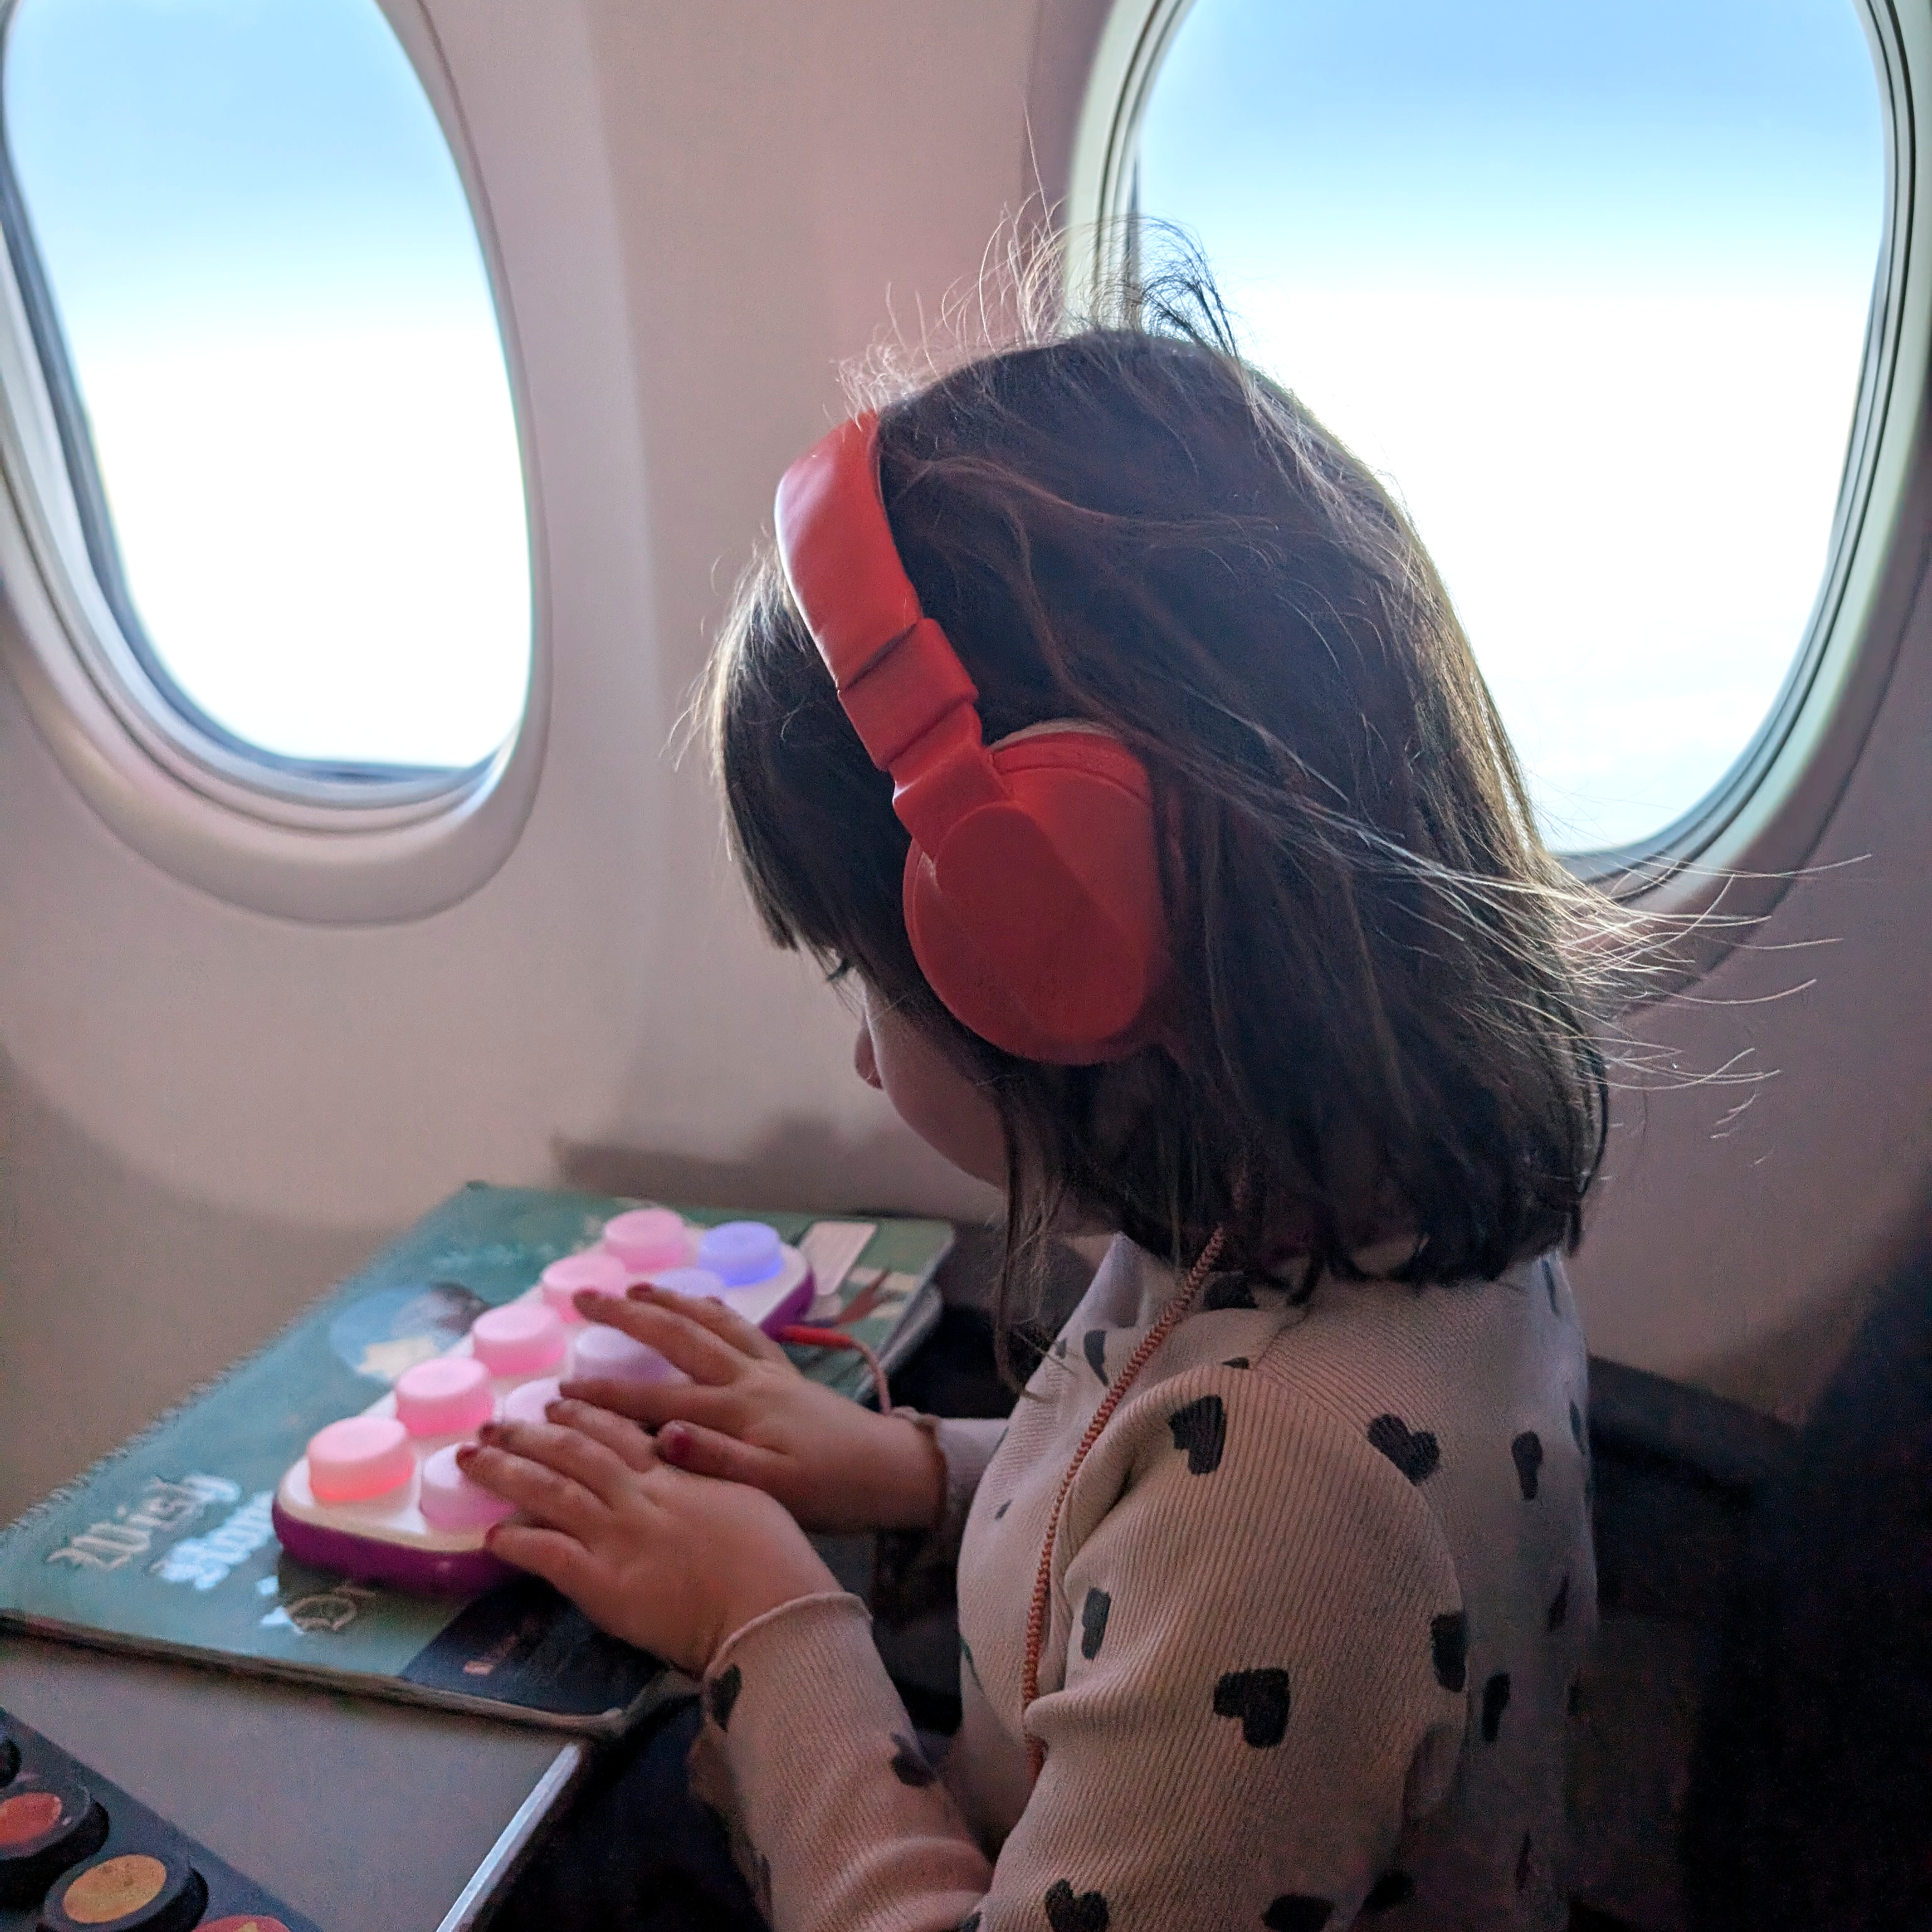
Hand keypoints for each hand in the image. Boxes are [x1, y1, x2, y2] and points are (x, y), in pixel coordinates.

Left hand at [455, 1406, 837, 1675]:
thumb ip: (708, 1471)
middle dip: (529, 1434)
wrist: (771, 1605)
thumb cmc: (774, 1555)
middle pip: (574, 1453)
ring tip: (471, 1459)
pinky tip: (491, 1537)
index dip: (584, 1413)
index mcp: (675, 1475)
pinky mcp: (602, 1584)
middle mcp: (638, 1498)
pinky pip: (549, 1556)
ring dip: (507, 1472)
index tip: (557, 1400)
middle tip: (492, 1422)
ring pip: (551, 1493)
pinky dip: (518, 1544)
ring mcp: (617, 1538)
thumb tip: (681, 1449)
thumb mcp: (747, 1494)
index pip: (619, 1433)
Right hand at [559, 1286, 945, 1534]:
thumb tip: (664, 1436)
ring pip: (711, 1323)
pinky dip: (716, 1310)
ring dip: (671, 1302)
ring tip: (635, 1288)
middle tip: (586, 1297)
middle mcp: (748, 1380)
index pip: (657, 1401)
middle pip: (680, 1338)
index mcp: (737, 1412)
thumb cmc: (832, 1491)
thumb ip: (717, 1462)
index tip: (558, 1392)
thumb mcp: (774, 1489)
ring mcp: (768, 1370)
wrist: (892, 1473)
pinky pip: (743, 1327)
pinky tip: (703, 1306)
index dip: (606, 1397)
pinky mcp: (787, 1371)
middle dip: (629, 1316)